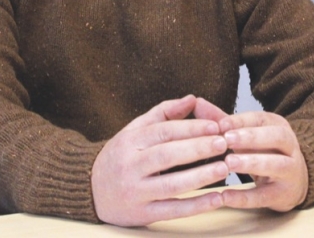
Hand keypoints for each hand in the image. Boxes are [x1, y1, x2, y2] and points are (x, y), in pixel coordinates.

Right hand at [91, 95, 229, 225]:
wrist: (88, 188)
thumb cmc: (119, 156)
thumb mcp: (134, 129)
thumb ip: (163, 113)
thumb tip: (192, 98)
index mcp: (129, 141)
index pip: (163, 131)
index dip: (191, 128)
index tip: (216, 126)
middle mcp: (130, 166)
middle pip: (167, 155)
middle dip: (198, 148)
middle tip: (224, 143)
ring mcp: (135, 192)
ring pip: (171, 184)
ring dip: (200, 177)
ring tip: (224, 167)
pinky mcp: (141, 214)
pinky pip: (172, 210)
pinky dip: (196, 206)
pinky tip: (217, 199)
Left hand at [218, 111, 307, 211]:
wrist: (293, 183)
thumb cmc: (264, 152)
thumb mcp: (247, 135)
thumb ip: (223, 120)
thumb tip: (197, 103)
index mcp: (278, 126)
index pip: (261, 119)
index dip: (240, 121)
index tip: (220, 124)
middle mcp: (289, 146)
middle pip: (276, 137)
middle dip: (251, 137)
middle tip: (226, 139)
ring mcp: (290, 171)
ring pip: (276, 164)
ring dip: (252, 163)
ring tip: (228, 163)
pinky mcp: (283, 195)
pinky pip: (264, 196)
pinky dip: (244, 198)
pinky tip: (225, 197)